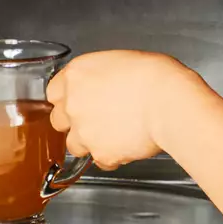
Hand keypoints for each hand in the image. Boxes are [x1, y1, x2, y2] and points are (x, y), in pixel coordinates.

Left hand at [46, 51, 203, 169]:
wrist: (169, 101)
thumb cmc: (154, 76)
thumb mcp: (117, 62)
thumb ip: (96, 78)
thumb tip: (98, 89)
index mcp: (76, 75)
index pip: (54, 92)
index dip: (68, 99)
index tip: (79, 102)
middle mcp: (73, 104)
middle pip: (58, 120)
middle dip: (74, 122)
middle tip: (96, 119)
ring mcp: (84, 131)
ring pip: (74, 145)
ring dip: (89, 142)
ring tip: (113, 135)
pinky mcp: (100, 153)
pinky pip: (100, 161)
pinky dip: (111, 156)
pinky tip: (126, 145)